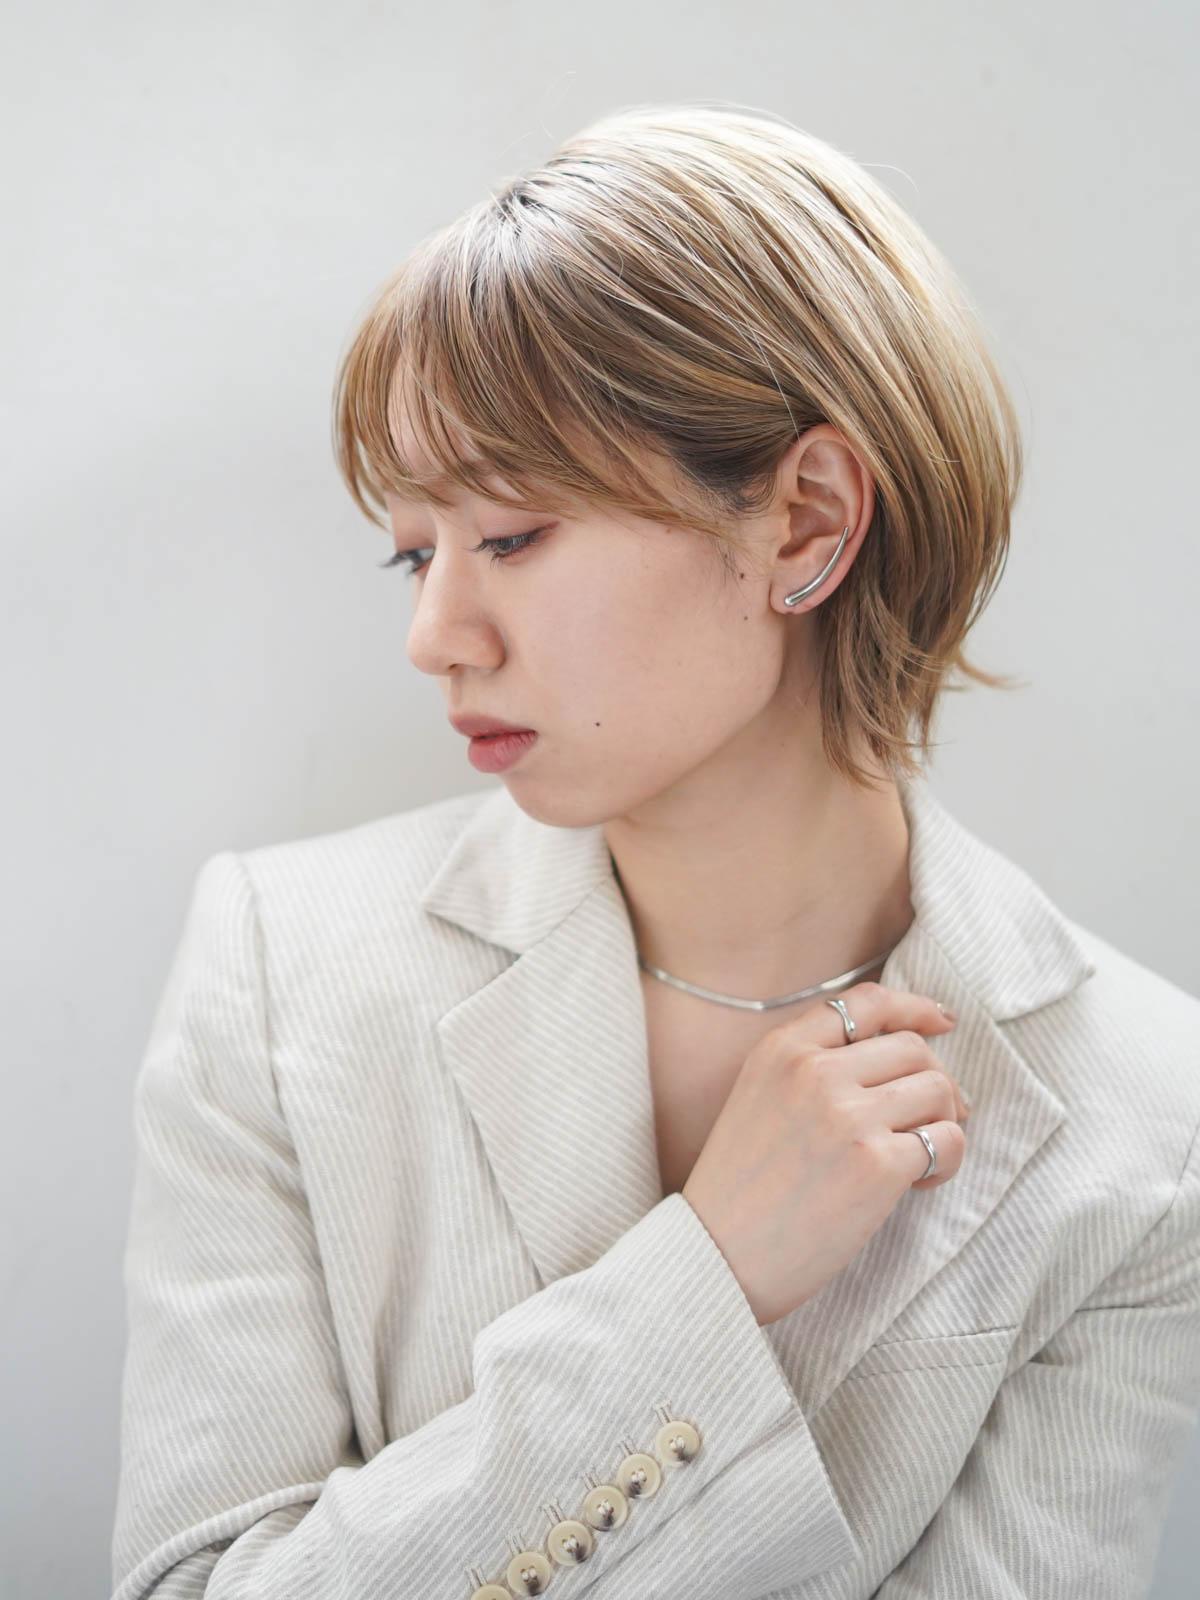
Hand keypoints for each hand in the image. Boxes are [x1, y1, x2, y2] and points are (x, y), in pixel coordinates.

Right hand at [681, 983, 967, 1326]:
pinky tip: (921, 1182)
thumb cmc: (738, 1189)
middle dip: (937, 1080)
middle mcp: (815, 1072)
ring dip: (945, 1120)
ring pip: (938, 1088)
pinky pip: (946, 1141)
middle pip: (913, 1047)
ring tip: (923, 1152)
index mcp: (781, 1050)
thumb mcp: (756, 1097)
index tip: (941, 1023)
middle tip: (937, 1115)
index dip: (914, 1008)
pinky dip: (948, 1159)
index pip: (865, 1003)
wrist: (718, 1256)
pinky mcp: (877, 1165)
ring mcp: (848, 1116)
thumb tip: (895, 1054)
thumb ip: (808, 1066)